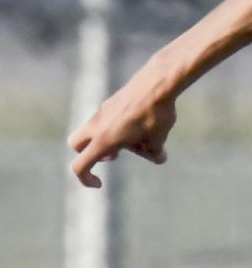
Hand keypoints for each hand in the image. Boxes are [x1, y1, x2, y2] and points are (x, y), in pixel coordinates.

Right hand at [67, 73, 176, 188]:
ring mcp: (102, 112)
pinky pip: (105, 120)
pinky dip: (115, 127)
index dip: (85, 179)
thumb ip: (154, 153)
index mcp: (105, 140)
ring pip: (92, 131)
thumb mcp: (158, 140)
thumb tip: (158, 158)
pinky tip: (142, 125)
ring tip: (137, 139)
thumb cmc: (157, 114)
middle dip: (88, 154)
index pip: (80, 165)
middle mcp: (97, 126)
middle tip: (114, 155)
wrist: (158, 83)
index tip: (100, 184)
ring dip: (107, 140)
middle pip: (76, 144)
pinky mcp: (110, 103)